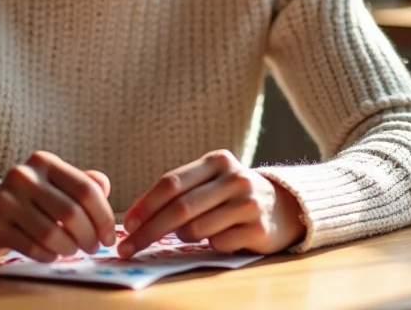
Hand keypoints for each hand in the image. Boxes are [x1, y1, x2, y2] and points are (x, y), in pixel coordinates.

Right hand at [0, 151, 115, 262]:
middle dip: (89, 236)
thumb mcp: (56, 184)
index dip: (103, 217)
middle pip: (71, 213)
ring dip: (69, 248)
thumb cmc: (31, 200)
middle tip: (93, 248)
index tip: (110, 237)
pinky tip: (52, 254)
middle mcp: (23, 176)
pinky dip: (48, 255)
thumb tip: (104, 188)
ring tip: (72, 251)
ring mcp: (6, 200)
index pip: (85, 189)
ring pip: (51, 233)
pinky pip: (32, 247)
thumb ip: (83, 184)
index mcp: (44, 161)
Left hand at [118, 149, 304, 257]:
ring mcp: (249, 203)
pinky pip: (218, 244)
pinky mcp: (258, 228)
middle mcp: (234, 178)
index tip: (126, 226)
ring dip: (184, 238)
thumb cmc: (232, 195)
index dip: (145, 205)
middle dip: (149, 231)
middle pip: (180, 208)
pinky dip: (211, 245)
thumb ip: (180, 192)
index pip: (171, 183)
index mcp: (217, 161)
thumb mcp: (211, 182)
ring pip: (196, 229)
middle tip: (128, 249)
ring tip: (192, 233)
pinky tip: (221, 237)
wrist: (284, 206)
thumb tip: (137, 219)